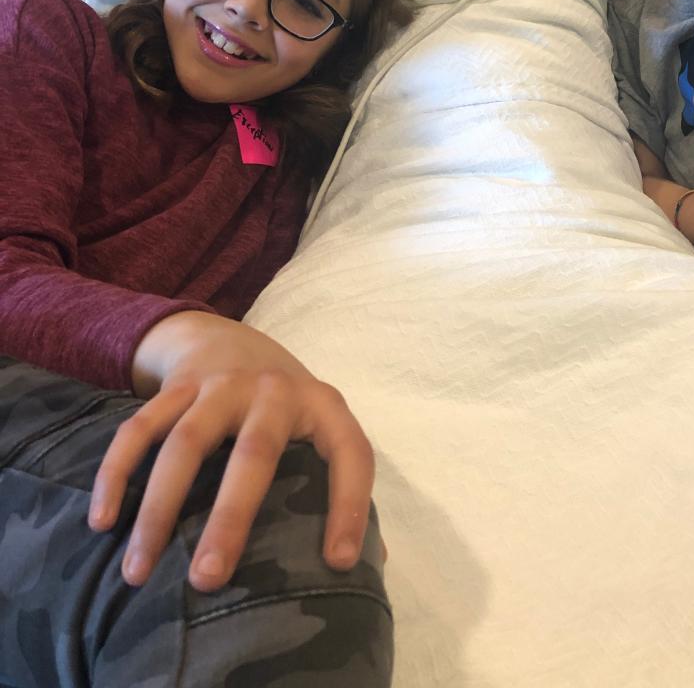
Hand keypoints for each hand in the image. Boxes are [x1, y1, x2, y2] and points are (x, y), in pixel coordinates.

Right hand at [87, 311, 373, 592]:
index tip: (339, 562)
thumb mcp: (320, 429)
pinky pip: (139, 428)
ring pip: (185, 442)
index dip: (350, 505)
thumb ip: (338, 486)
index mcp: (321, 405)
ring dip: (158, 508)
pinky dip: (116, 473)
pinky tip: (103, 522)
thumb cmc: (283, 408)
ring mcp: (219, 384)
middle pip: (253, 453)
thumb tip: (364, 565)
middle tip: (207, 578)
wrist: (228, 339)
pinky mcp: (175, 387)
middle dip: (230, 518)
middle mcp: (271, 390)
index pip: (350, 453)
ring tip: (138, 571)